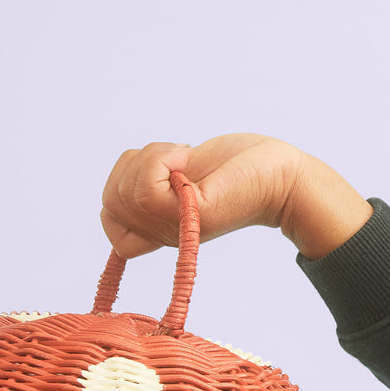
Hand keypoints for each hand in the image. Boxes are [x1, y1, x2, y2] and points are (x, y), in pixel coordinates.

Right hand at [101, 134, 371, 260]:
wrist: (278, 175)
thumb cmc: (235, 169)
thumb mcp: (179, 172)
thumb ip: (152, 180)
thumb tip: (128, 169)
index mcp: (159, 227)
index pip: (111, 226)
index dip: (115, 193)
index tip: (152, 173)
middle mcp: (164, 235)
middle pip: (111, 203)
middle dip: (132, 165)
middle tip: (173, 157)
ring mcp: (177, 228)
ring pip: (126, 195)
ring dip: (149, 158)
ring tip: (183, 155)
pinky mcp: (191, 215)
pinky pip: (147, 189)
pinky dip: (160, 159)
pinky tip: (186, 155)